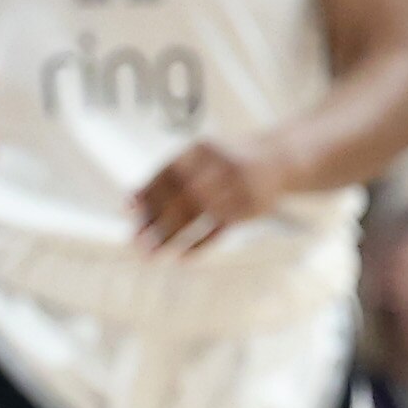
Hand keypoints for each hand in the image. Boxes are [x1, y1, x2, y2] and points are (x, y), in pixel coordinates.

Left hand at [132, 138, 285, 251]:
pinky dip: (200, 245)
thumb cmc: (227, 162)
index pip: (168, 174)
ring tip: (151, 254)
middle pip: (181, 196)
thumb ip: (170, 178)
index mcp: (200, 150)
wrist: (279, 158)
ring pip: (197, 214)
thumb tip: (130, 206)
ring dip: (171, 237)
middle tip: (135, 242)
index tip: (128, 211)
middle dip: (155, 221)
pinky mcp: (250, 206)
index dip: (147, 192)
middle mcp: (218, 166)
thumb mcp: (202, 159)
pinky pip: (220, 229)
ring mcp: (236, 186)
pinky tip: (182, 257)